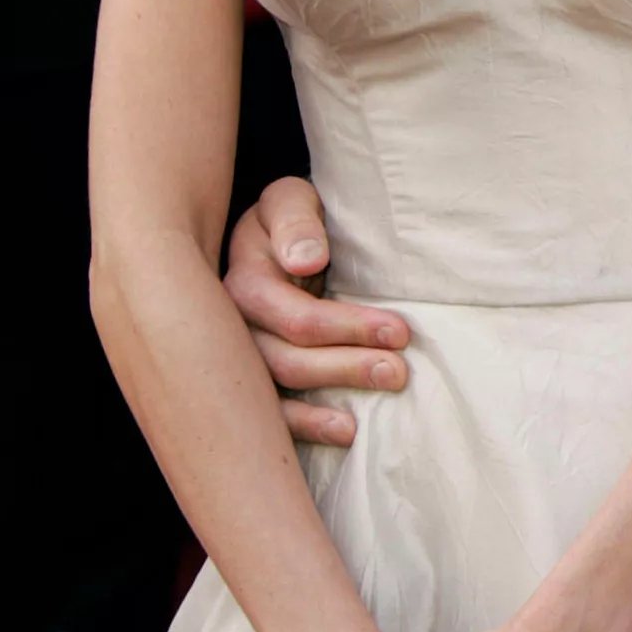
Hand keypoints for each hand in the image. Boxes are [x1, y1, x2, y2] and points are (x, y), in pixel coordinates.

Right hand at [223, 176, 409, 445]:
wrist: (273, 236)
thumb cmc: (290, 217)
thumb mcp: (289, 200)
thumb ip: (296, 221)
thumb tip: (306, 259)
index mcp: (243, 281)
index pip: (294, 316)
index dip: (347, 327)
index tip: (400, 331)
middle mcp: (232, 328)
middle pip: (286, 360)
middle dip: (346, 366)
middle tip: (399, 370)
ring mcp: (237, 359)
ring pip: (280, 391)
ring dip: (332, 396)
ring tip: (383, 392)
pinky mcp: (249, 381)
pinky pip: (270, 416)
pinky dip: (306, 426)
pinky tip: (345, 431)